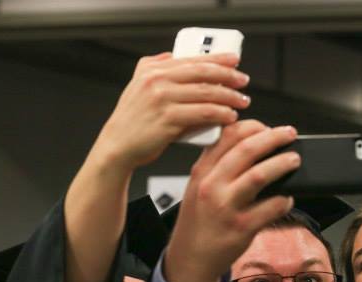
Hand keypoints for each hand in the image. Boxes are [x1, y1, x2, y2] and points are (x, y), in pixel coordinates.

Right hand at [90, 52, 250, 175]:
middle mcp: (156, 82)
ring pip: (205, 94)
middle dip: (228, 76)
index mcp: (152, 70)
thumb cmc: (132, 120)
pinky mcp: (168, 121)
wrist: (118, 146)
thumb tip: (171, 56)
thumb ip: (153, 67)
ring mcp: (162, 101)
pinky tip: (230, 116)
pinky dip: (220, 114)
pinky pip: (203, 114)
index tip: (235, 61)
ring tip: (242, 102)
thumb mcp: (137, 85)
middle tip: (243, 82)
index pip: (192, 60)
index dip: (218, 59)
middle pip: (202, 74)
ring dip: (229, 97)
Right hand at [164, 120, 299, 281]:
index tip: (268, 128)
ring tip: (294, 160)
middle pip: (247, 150)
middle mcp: (213, 186)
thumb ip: (217, 163)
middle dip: (274, 138)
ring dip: (282, 164)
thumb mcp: (197, 185)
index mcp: (202, 171)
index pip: (228, 136)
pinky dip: (285, 200)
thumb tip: (248, 142)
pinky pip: (272, 207)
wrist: (190, 258)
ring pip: (260, 175)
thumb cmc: (197, 222)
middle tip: (290, 135)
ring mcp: (227, 207)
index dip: (254, 126)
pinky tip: (288, 198)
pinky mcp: (242, 227)